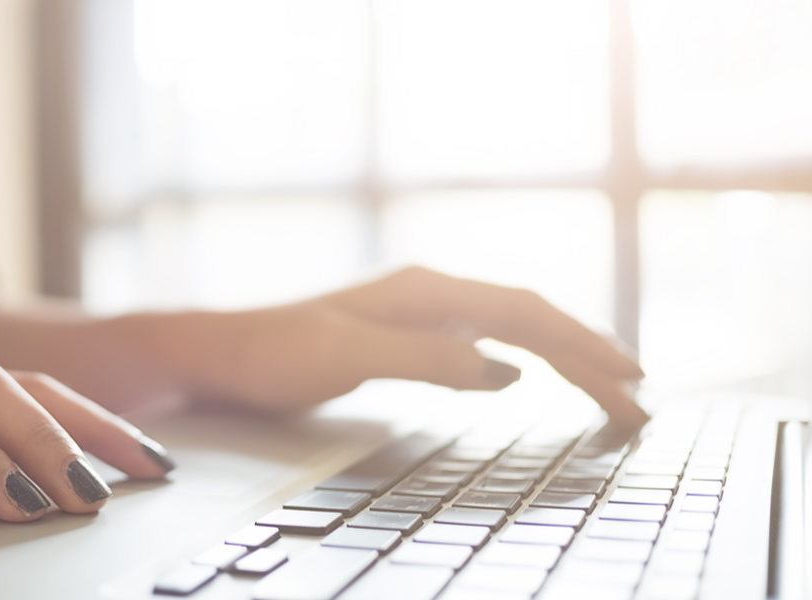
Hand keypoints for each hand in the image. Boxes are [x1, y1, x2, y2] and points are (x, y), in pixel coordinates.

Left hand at [114, 267, 646, 424]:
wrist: (220, 352)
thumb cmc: (273, 351)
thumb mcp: (350, 356)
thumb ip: (429, 359)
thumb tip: (506, 370)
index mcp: (426, 290)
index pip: (526, 314)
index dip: (583, 344)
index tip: (631, 377)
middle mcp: (430, 294)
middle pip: (530, 321)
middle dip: (588, 358)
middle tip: (639, 403)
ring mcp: (418, 314)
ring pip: (510, 332)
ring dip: (561, 360)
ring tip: (606, 391)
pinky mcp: (402, 337)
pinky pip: (481, 345)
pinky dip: (519, 361)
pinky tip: (525, 379)